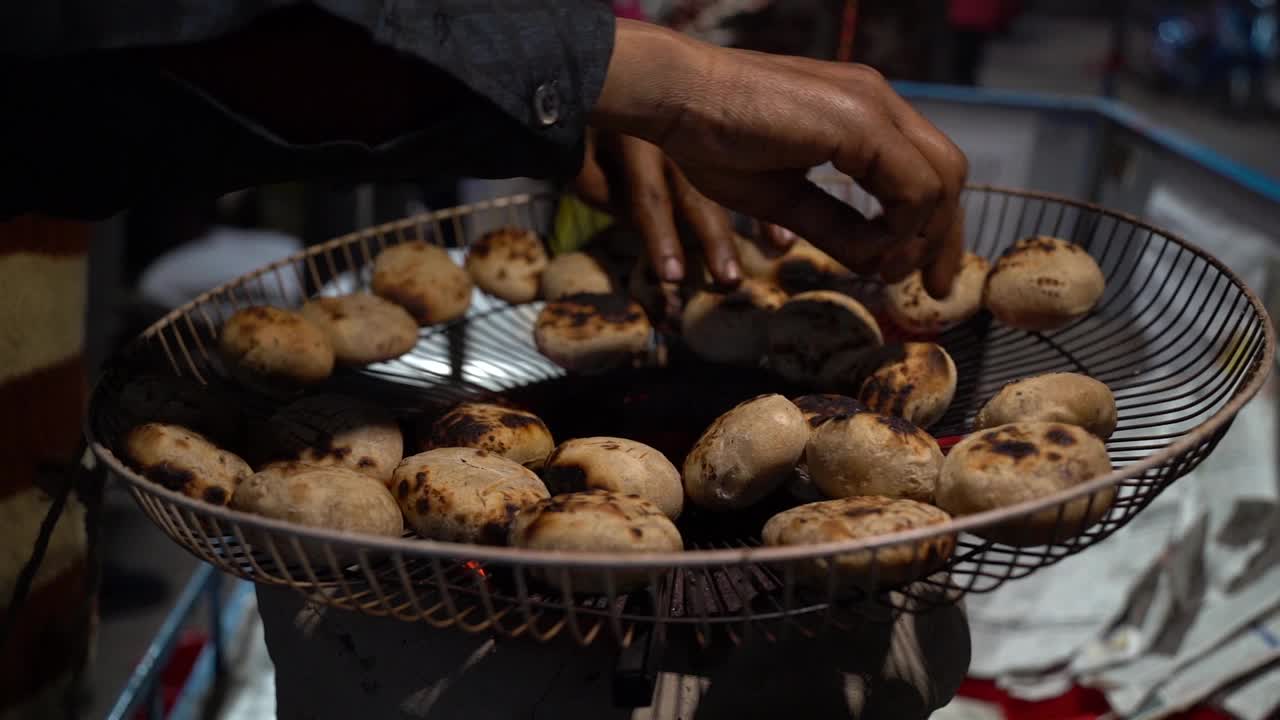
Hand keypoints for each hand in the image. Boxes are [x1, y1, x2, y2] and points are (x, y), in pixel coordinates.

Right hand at [593, 20, 967, 296]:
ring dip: (918, 238)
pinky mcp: (861, 122)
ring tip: (882, 271)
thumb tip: (876, 264)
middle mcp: (878, 101)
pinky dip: (898, 229)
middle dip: (943, 238)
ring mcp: (874, 106)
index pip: (928, 169)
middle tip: (930, 288)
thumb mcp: (783, 198)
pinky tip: (866, 251)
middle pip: (948, 174)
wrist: (678, 97)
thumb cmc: (713, 140)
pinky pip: (911, 188)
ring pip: (941, 181)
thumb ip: (834, 226)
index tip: (918, 274)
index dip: (933, 227)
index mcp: (863, 112)